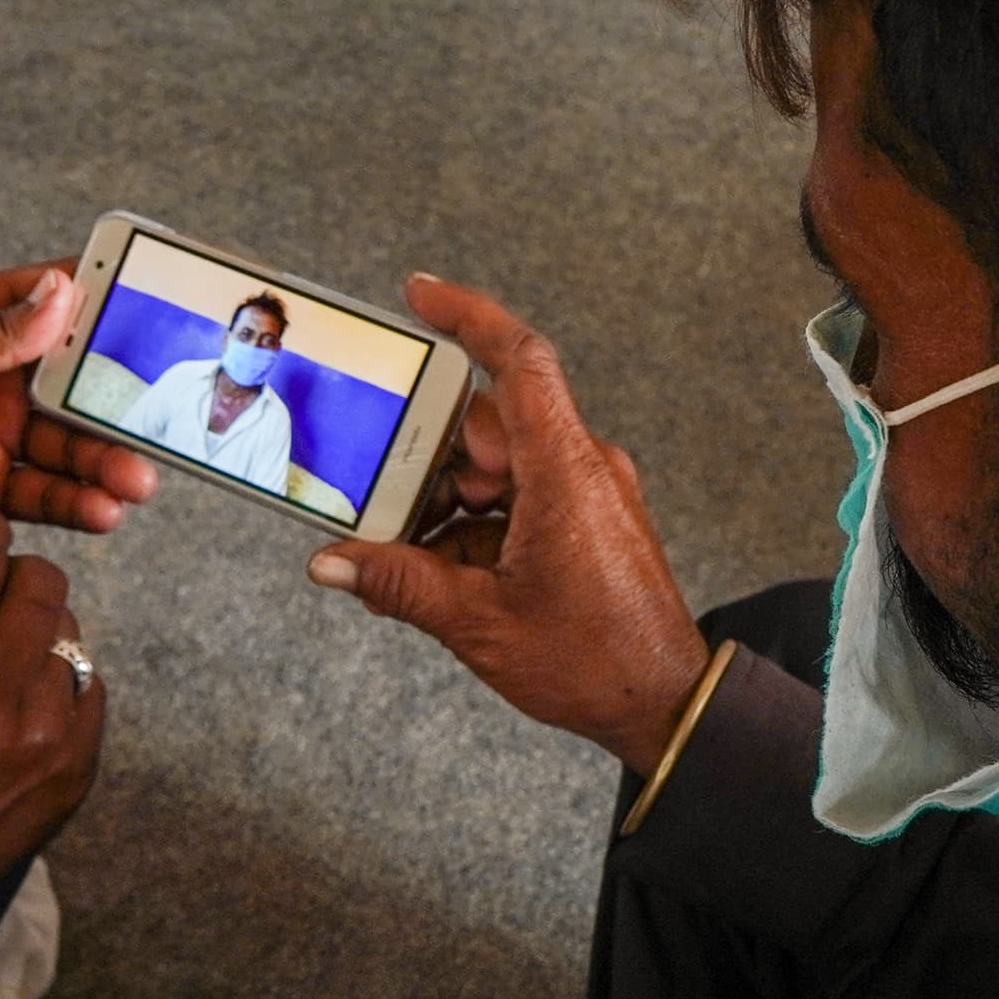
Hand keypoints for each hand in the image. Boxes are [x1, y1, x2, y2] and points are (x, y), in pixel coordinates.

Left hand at [0, 264, 163, 543]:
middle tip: (159, 430)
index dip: (107, 307)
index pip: (53, 304)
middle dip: (119, 410)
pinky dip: (73, 508)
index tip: (166, 317)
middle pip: (75, 391)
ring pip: (65, 452)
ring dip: (104, 466)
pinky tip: (101, 514)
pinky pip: (37, 501)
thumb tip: (64, 292)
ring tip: (136, 485)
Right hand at [306, 276, 714, 765]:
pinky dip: (474, 523)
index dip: (469, 316)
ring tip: (405, 548)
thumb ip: (400, 584)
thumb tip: (332, 562)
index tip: (419, 294)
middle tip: (373, 489)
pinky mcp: (587, 521)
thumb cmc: (595, 662)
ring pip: (497, 466)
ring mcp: (588, 493)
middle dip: (426, 456)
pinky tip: (440, 569)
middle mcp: (581, 468)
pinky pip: (517, 498)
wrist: (666, 705)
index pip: (519, 361)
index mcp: (563, 471)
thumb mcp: (480, 623)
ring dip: (446, 498)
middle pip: (487, 425)